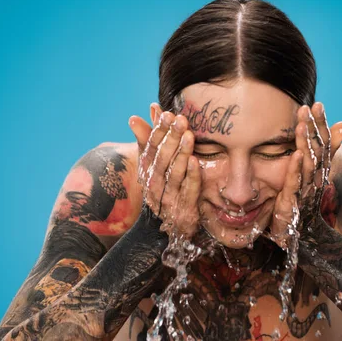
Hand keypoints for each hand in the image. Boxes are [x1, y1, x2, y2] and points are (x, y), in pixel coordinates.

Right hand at [129, 111, 200, 237]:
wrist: (166, 231)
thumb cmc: (164, 191)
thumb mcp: (155, 165)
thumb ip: (151, 139)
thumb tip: (148, 110)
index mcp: (147, 173)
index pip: (150, 149)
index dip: (158, 131)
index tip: (167, 114)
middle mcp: (154, 186)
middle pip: (162, 159)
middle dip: (172, 138)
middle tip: (182, 120)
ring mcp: (168, 199)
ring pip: (174, 174)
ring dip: (182, 153)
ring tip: (190, 135)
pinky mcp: (184, 209)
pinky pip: (187, 190)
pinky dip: (191, 176)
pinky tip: (195, 161)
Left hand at [269, 102, 341, 247]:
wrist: (294, 237)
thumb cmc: (299, 203)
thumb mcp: (307, 178)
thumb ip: (318, 155)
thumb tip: (337, 130)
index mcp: (318, 171)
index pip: (322, 143)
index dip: (321, 124)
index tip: (318, 104)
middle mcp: (315, 178)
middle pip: (318, 149)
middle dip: (315, 127)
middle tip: (312, 106)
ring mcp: (305, 190)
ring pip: (307, 164)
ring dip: (305, 142)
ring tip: (302, 123)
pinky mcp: (292, 201)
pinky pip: (295, 183)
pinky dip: (296, 168)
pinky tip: (296, 154)